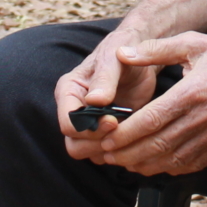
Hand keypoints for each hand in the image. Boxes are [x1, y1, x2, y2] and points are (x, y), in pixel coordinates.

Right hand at [53, 29, 169, 162]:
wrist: (139, 59)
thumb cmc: (123, 52)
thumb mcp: (114, 58)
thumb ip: (104, 78)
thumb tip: (94, 100)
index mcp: (68, 92)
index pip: (68, 124)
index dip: (89, 128)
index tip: (113, 120)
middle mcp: (73, 111)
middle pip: (74, 145)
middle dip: (98, 142)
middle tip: (122, 129)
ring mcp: (87, 125)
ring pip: (87, 153)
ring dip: (108, 149)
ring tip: (129, 132)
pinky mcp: (103, 133)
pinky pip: (104, 154)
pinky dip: (118, 151)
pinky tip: (133, 137)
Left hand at [94, 31, 206, 176]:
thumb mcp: (192, 43)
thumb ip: (155, 49)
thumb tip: (123, 54)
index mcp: (192, 92)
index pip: (151, 120)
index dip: (126, 134)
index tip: (107, 138)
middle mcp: (202, 117)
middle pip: (158, 145)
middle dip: (128, 154)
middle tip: (107, 155)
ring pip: (172, 158)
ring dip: (144, 164)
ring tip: (124, 163)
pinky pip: (191, 163)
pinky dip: (168, 168)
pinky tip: (153, 165)